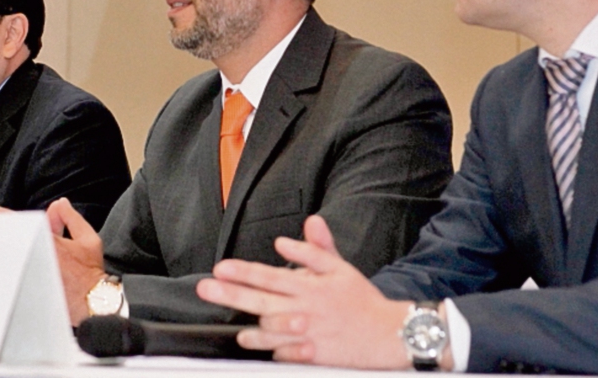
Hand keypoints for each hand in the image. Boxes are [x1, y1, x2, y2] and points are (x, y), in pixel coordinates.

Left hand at [0, 197, 106, 324]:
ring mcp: (27, 275)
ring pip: (4, 256)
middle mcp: (34, 258)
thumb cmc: (90, 274)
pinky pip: (8, 274)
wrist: (93, 304)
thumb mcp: (88, 240)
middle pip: (2, 241)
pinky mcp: (26, 290)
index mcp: (47, 243)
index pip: (16, 222)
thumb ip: (71, 218)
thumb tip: (59, 204)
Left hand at [196, 215, 415, 368]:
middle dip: (232, 295)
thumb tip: (283, 240)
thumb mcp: (340, 267)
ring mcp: (311, 335)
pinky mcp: (318, 357)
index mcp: (311, 286)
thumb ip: (313, 250)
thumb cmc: (361, 299)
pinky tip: (262, 348)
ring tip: (236, 330)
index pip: (270, 276)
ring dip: (253, 331)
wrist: (391, 332)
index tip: (220, 268)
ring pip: (275, 332)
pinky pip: (291, 356)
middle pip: (263, 301)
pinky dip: (276, 352)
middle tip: (206, 289)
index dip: (243, 271)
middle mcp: (307, 309)